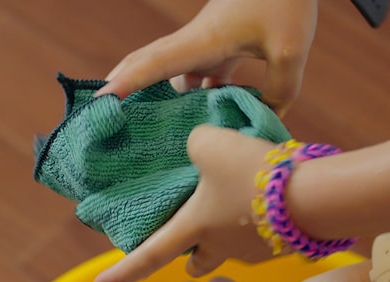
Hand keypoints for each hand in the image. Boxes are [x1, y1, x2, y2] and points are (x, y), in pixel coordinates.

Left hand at [94, 125, 277, 281]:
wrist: (314, 196)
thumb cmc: (253, 173)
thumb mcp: (209, 143)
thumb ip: (193, 144)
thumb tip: (199, 147)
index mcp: (195, 229)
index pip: (149, 256)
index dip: (122, 273)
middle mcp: (221, 248)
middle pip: (197, 262)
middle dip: (191, 253)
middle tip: (194, 230)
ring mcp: (252, 251)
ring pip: (231, 246)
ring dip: (228, 227)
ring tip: (241, 193)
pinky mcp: (279, 245)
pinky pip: (260, 235)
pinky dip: (257, 219)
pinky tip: (268, 196)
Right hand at [96, 0, 317, 113]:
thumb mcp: (290, 49)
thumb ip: (278, 92)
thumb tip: (264, 118)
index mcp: (204, 41)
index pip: (155, 64)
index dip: (126, 84)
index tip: (99, 103)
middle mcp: (198, 43)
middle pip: (151, 65)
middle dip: (127, 87)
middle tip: (108, 116)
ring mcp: (209, 44)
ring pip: (177, 76)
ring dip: (169, 100)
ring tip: (163, 133)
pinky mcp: (225, 45)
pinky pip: (202, 76)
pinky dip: (200, 97)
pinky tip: (211, 118)